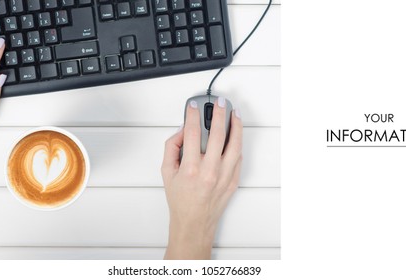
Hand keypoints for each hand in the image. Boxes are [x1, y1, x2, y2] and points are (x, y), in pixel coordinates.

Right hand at [162, 97, 242, 259]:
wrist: (194, 223)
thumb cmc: (180, 200)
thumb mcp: (166, 172)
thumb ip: (171, 148)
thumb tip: (181, 130)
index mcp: (190, 168)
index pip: (191, 133)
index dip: (191, 115)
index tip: (193, 106)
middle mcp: (209, 171)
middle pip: (217, 134)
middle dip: (218, 114)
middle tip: (219, 102)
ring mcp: (224, 176)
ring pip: (235, 144)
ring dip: (236, 126)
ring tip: (234, 114)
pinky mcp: (233, 181)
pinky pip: (238, 157)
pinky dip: (237, 144)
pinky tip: (235, 135)